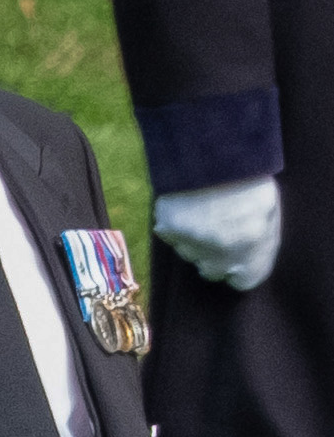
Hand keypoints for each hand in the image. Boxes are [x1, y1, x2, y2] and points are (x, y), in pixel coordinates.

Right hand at [152, 176, 282, 290]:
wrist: (214, 155)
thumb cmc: (250, 181)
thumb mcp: (270, 213)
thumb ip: (261, 242)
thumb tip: (248, 260)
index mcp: (250, 254)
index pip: (244, 282)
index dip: (241, 269)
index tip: (240, 256)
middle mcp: (218, 258)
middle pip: (212, 271)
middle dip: (215, 256)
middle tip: (220, 229)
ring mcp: (190, 246)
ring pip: (190, 254)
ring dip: (195, 240)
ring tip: (204, 210)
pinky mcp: (167, 231)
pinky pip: (171, 235)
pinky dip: (176, 225)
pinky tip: (187, 205)